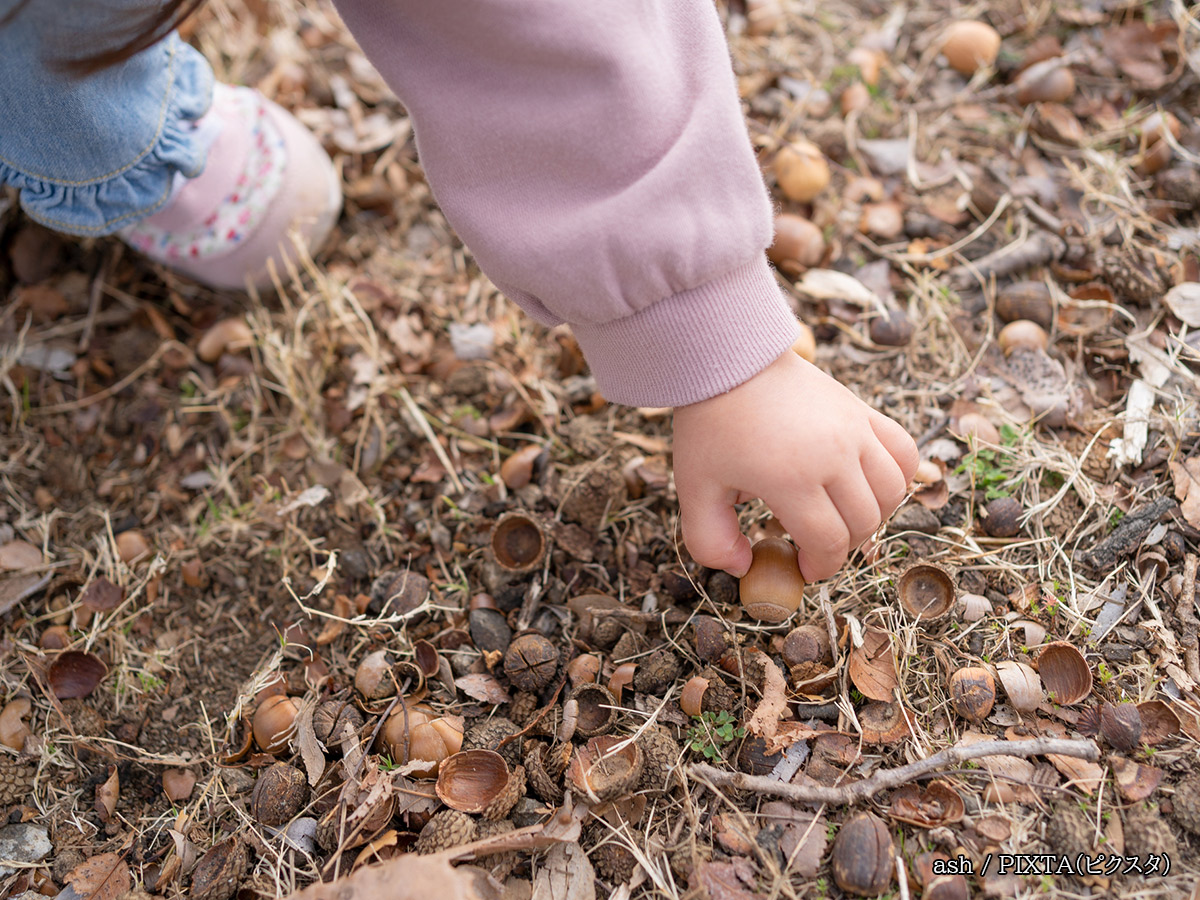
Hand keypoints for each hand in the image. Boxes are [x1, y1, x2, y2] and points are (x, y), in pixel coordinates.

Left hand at [672, 349, 918, 579]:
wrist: (728, 359)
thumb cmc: (710, 424)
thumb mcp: (694, 488)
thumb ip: (710, 540)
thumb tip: (743, 568)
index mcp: (791, 478)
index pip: (829, 543)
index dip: (820, 567)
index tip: (803, 567)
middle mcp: (832, 455)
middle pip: (863, 523)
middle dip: (842, 545)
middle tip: (815, 542)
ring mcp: (853, 429)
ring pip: (891, 492)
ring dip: (872, 515)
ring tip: (839, 514)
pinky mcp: (862, 410)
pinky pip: (904, 451)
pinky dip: (897, 476)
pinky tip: (868, 484)